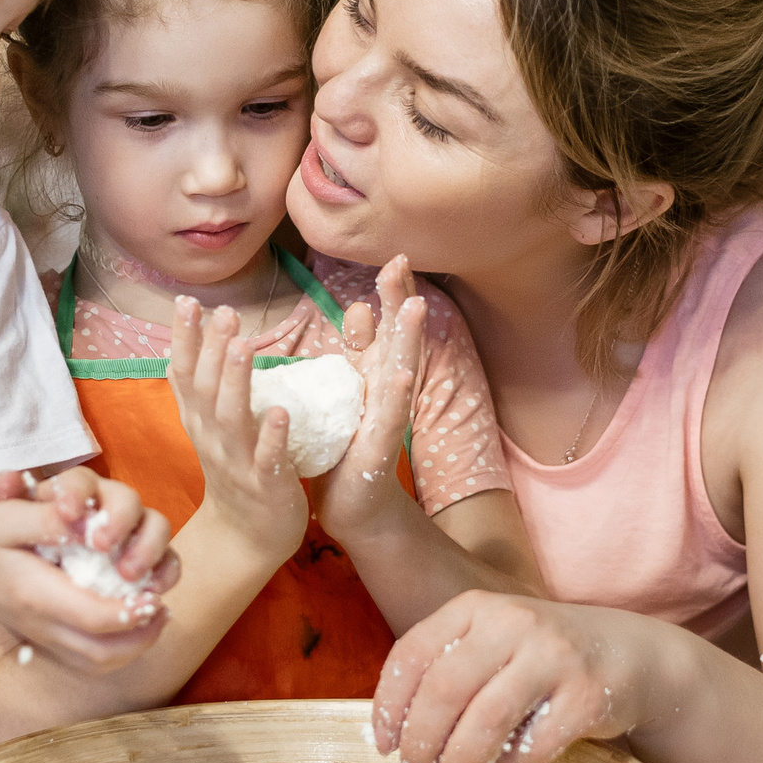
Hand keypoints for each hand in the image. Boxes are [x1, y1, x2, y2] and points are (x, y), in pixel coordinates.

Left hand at [0, 465, 179, 592]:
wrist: (14, 572)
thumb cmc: (6, 543)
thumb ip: (7, 498)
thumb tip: (11, 479)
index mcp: (72, 492)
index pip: (81, 480)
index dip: (78, 493)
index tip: (67, 513)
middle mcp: (107, 507)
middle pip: (128, 499)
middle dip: (121, 520)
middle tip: (102, 546)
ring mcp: (129, 534)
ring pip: (156, 527)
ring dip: (149, 548)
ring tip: (129, 575)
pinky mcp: (143, 563)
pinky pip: (167, 563)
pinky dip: (165, 575)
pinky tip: (150, 594)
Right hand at [0, 478, 175, 671]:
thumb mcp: (8, 515)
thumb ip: (53, 520)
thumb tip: (93, 528)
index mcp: (35, 594)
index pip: (96, 617)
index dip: (133, 610)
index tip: (154, 594)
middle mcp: (40, 623)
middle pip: (102, 653)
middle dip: (142, 636)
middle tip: (161, 608)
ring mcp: (40, 636)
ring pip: (97, 663)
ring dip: (134, 646)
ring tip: (154, 617)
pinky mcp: (41, 638)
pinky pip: (85, 660)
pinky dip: (116, 650)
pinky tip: (130, 624)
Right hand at [167, 296, 307, 557]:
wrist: (246, 538)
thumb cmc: (234, 472)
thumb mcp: (207, 429)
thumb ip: (198, 390)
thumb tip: (182, 343)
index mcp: (199, 422)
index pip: (184, 374)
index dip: (184, 339)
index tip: (186, 301)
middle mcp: (211, 439)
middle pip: (206, 389)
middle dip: (213, 349)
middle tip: (224, 312)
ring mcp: (237, 463)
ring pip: (233, 419)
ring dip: (237, 381)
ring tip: (246, 345)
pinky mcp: (266, 486)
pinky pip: (268, 459)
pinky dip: (273, 437)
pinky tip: (282, 411)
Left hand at [307, 256, 426, 537]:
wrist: (353, 506)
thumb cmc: (346, 447)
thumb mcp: (348, 392)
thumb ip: (356, 354)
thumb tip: (362, 309)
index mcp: (374, 374)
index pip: (384, 326)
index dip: (390, 293)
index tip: (392, 257)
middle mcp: (387, 389)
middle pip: (396, 337)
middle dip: (399, 301)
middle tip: (401, 261)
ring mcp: (387, 416)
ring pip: (399, 369)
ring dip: (408, 338)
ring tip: (416, 306)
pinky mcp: (380, 445)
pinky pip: (390, 416)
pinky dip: (396, 394)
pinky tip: (403, 373)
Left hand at [369, 591, 657, 762]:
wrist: (632, 653)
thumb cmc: (545, 656)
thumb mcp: (494, 641)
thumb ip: (450, 668)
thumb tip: (395, 733)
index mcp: (477, 607)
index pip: (413, 654)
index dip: (389, 707)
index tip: (384, 746)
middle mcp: (513, 622)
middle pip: (444, 690)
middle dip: (420, 743)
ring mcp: (554, 655)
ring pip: (486, 720)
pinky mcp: (588, 693)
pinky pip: (535, 745)